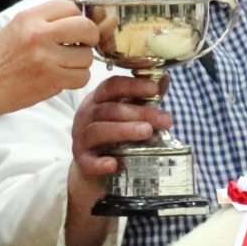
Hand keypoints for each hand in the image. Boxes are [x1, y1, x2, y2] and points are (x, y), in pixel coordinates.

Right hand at [0, 0, 97, 142]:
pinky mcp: (52, 80)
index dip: (79, 17)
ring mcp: (46, 58)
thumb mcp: (20, 26)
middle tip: (82, 44)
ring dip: (82, 61)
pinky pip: (82, 76)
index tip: (77, 27)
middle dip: (90, 37)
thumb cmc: (3, 56)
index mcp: (30, 17)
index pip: (71, 6)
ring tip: (66, 63)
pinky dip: (77, 78)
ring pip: (87, 56)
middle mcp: (39, 34)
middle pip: (86, 28)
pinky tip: (64, 76)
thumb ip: (49, 13)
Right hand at [64, 74, 171, 245]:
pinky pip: (89, 162)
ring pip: (99, 131)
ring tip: (147, 132)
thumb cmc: (114, 134)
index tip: (154, 89)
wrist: (93, 166)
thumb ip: (144, 97)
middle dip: (139, 113)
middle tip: (164, 119)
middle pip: (110, 110)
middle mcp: (86, 116)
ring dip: (123, 131)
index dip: (133, 86)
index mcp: (98, 100)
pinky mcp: (82, 161)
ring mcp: (81, 138)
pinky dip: (101, 163)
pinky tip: (115, 164)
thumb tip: (164, 79)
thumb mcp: (128, 113)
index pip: (112, 86)